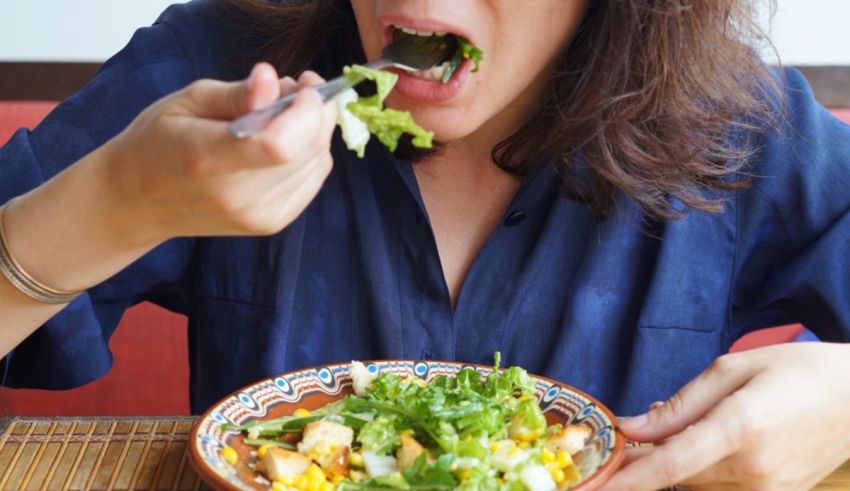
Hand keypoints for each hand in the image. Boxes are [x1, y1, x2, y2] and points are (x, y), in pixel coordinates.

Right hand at [99, 62, 336, 244]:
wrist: (138, 200)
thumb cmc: (158, 142)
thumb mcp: (187, 102)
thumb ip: (237, 93)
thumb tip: (273, 79)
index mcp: (209, 160)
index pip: (280, 145)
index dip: (306, 112)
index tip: (302, 84)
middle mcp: (237, 197)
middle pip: (307, 151)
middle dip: (317, 111)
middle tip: (298, 85)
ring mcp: (257, 216)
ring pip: (318, 164)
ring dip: (316, 130)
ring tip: (287, 109)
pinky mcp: (270, 223)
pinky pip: (314, 179)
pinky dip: (312, 153)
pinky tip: (290, 137)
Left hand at [600, 343, 849, 490]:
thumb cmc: (798, 370)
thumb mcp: (733, 370)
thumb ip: (680, 405)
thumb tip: (632, 428)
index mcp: (740, 429)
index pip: (669, 465)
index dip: (627, 480)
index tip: (594, 487)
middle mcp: (753, 471)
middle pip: (676, 476)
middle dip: (643, 460)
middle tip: (625, 436)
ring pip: (696, 484)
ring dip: (675, 462)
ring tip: (679, 425)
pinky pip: (721, 489)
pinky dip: (701, 470)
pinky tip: (704, 440)